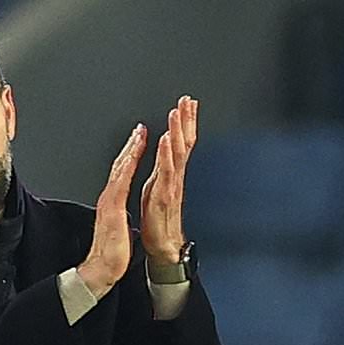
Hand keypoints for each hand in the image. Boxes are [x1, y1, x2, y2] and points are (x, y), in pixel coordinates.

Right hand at [77, 123, 147, 297]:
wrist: (101, 268)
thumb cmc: (111, 251)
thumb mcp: (117, 225)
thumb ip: (117, 212)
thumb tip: (119, 207)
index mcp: (112, 201)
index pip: (121, 173)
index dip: (130, 154)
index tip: (139, 140)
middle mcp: (109, 197)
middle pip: (120, 165)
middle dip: (131, 145)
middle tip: (140, 128)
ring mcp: (110, 202)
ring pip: (119, 170)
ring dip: (130, 150)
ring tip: (139, 134)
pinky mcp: (113, 209)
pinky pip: (120, 183)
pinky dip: (127, 168)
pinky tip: (132, 157)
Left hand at [140, 95, 197, 263]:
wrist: (162, 244)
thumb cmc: (158, 219)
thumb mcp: (156, 188)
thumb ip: (162, 170)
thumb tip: (164, 154)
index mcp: (169, 173)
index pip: (180, 143)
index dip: (184, 123)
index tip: (186, 104)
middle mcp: (174, 176)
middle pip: (183, 143)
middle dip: (185, 120)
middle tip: (187, 100)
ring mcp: (171, 185)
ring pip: (177, 153)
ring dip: (177, 131)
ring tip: (177, 113)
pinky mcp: (165, 196)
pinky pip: (166, 172)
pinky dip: (167, 154)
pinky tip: (167, 140)